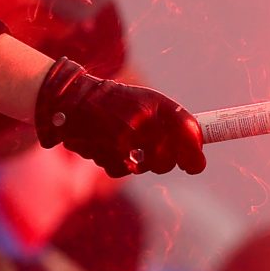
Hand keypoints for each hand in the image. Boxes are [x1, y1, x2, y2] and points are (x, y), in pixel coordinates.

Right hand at [34, 57, 205, 176]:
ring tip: (129, 145)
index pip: (188, 132)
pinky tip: (110, 147)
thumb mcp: (146, 101)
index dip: (195, 153)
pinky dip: (120, 164)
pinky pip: (124, 170)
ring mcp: (124, 138)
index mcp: (156, 104)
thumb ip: (171, 121)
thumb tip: (196, 155)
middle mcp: (143, 120)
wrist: (73, 100)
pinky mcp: (106, 152)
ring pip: (147, 167)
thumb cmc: (117, 102)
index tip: (195, 165)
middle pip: (168, 159)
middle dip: (165, 163)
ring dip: (143, 163)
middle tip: (159, 159)